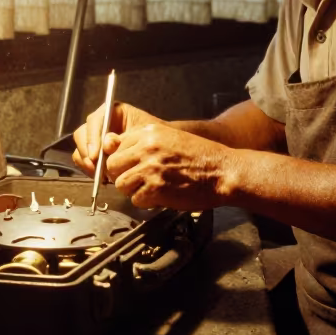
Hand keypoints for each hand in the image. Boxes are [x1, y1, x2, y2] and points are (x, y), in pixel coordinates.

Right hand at [72, 102, 164, 173]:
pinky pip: (84, 161)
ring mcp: (95, 139)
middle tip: (97, 169)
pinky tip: (103, 178)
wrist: (161, 149)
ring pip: (80, 149)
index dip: (92, 138)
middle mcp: (100, 124)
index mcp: (112, 112)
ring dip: (88, 164)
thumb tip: (107, 146)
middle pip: (82, 134)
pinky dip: (90, 170)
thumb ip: (123, 139)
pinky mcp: (95, 153)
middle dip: (87, 153)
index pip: (94, 121)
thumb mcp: (142, 134)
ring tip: (102, 176)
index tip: (96, 155)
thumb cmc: (155, 137)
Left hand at [105, 123, 230, 210]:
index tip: (131, 166)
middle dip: (122, 175)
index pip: (116, 146)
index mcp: (149, 132)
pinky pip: (136, 199)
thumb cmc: (200, 157)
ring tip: (150, 188)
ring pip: (121, 184)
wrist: (223, 172)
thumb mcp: (170, 138)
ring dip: (133, 190)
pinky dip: (146, 202)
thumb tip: (117, 149)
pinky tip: (160, 196)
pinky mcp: (156, 188)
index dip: (122, 160)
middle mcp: (147, 147)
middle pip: (113, 165)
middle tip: (138, 180)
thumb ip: (144, 143)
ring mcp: (150, 168)